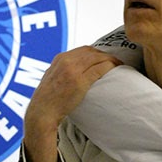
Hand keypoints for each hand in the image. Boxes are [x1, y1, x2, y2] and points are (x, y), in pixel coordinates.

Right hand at [24, 47, 121, 161]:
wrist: (42, 112)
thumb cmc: (48, 100)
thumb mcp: (52, 78)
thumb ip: (63, 71)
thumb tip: (76, 72)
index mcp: (60, 59)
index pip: (83, 49)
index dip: (97, 52)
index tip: (104, 58)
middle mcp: (66, 61)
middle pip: (92, 51)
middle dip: (105, 54)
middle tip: (116, 61)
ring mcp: (73, 70)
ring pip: (98, 57)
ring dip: (111, 59)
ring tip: (119, 64)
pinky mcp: (80, 81)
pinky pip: (99, 68)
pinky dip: (110, 66)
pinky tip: (117, 68)